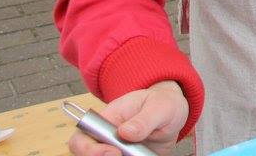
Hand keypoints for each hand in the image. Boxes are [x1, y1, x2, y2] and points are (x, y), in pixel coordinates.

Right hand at [67, 81, 187, 155]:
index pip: (81, 139)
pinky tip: (146, 155)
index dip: (90, 150)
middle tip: (125, 155)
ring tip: (141, 153)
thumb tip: (125, 132)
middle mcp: (106, 140)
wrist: (174, 114)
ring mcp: (116, 151)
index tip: (113, 151)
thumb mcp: (160, 107)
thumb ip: (144, 119)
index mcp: (106, 121)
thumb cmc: (162, 103)